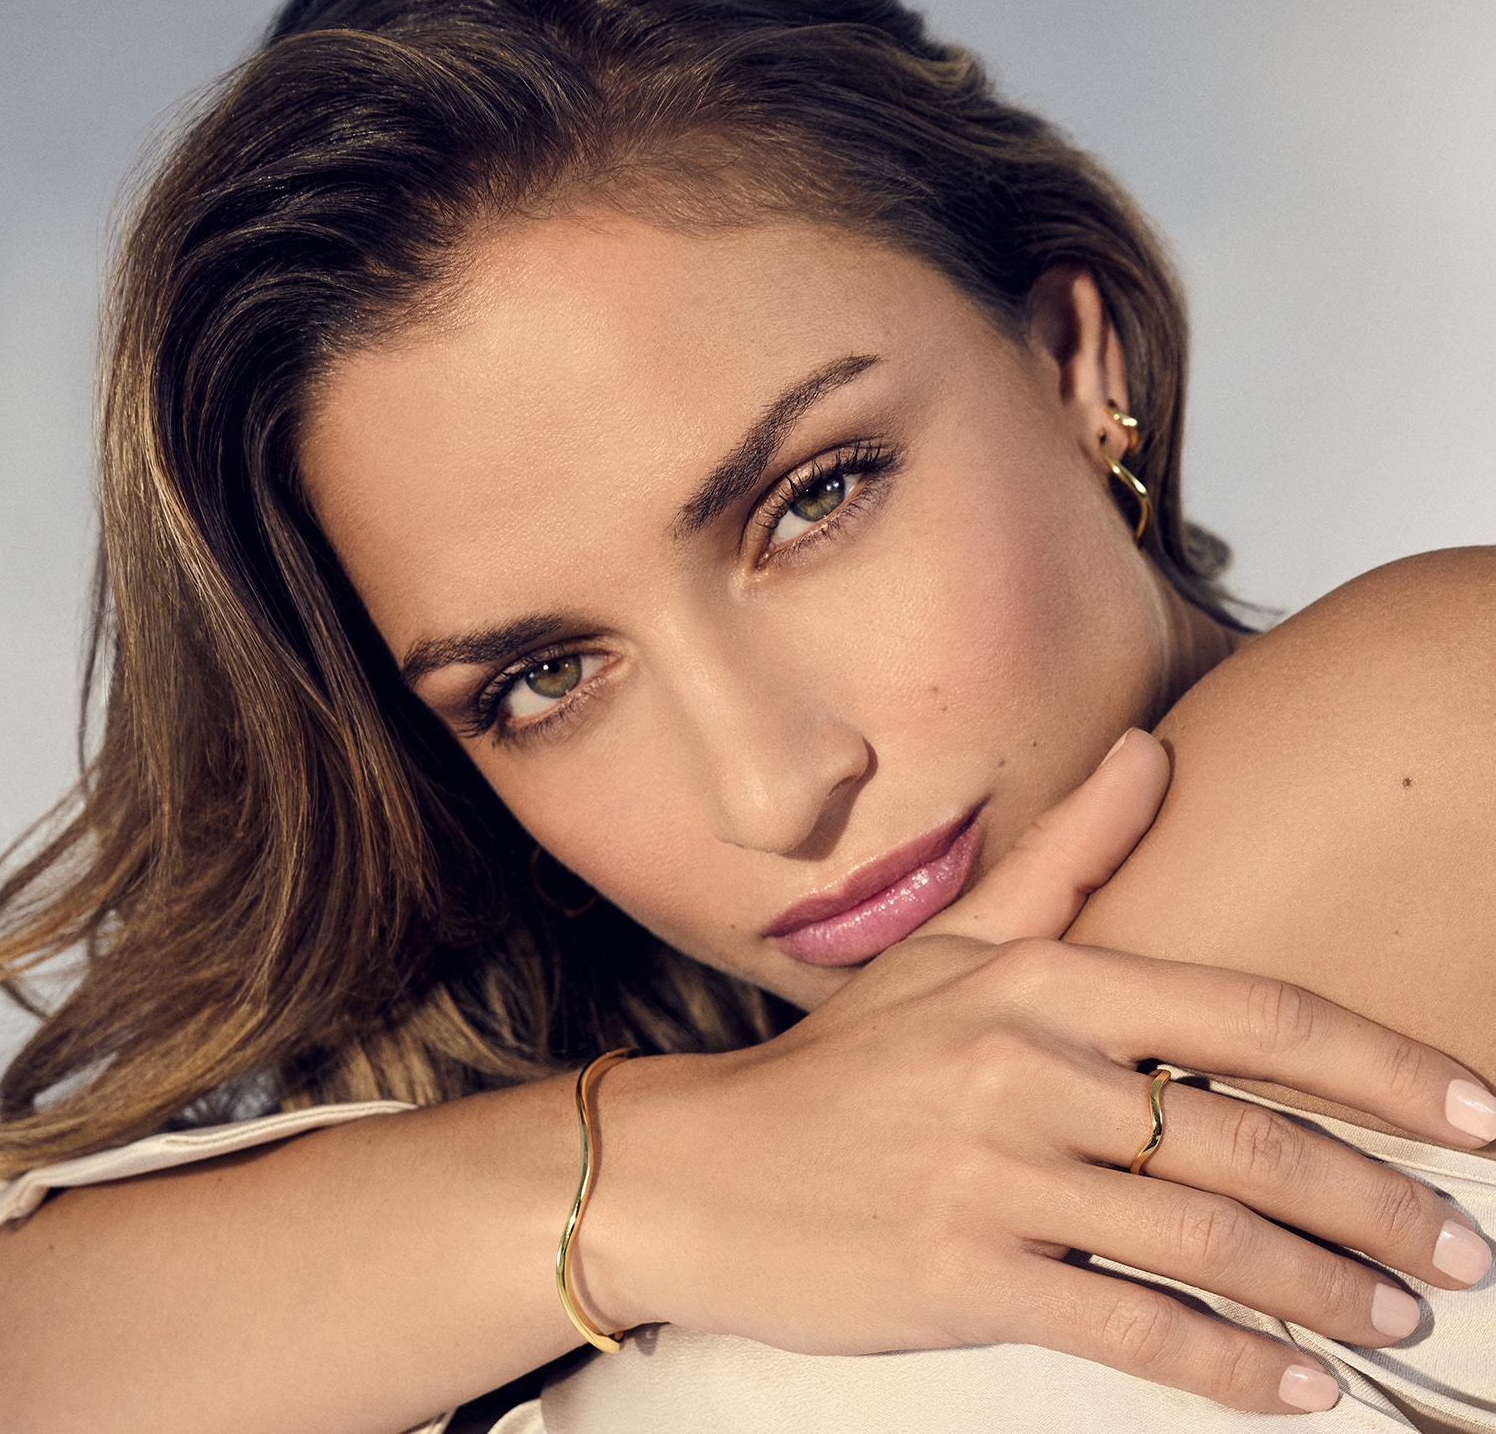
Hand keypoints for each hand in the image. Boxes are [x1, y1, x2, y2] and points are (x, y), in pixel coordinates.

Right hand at [585, 731, 1494, 1414]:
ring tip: (1404, 1321)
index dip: (1381, 1066)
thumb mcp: (950, 948)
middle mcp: (1023, 1065)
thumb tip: (1152, 749)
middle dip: (1383, 1203)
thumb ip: (1067, 856)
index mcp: (1035, 978)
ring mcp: (990, 1173)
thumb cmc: (840, 1063)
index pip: (1246, 1015)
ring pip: (1208, 1243)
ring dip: (1329, 1293)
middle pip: (1249, 1141)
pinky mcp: (963, 1274)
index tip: (1477, 1113)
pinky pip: (1130, 1326)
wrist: (701, 1168)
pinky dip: (1229, 1367)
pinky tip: (1297, 1390)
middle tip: (1468, 1248)